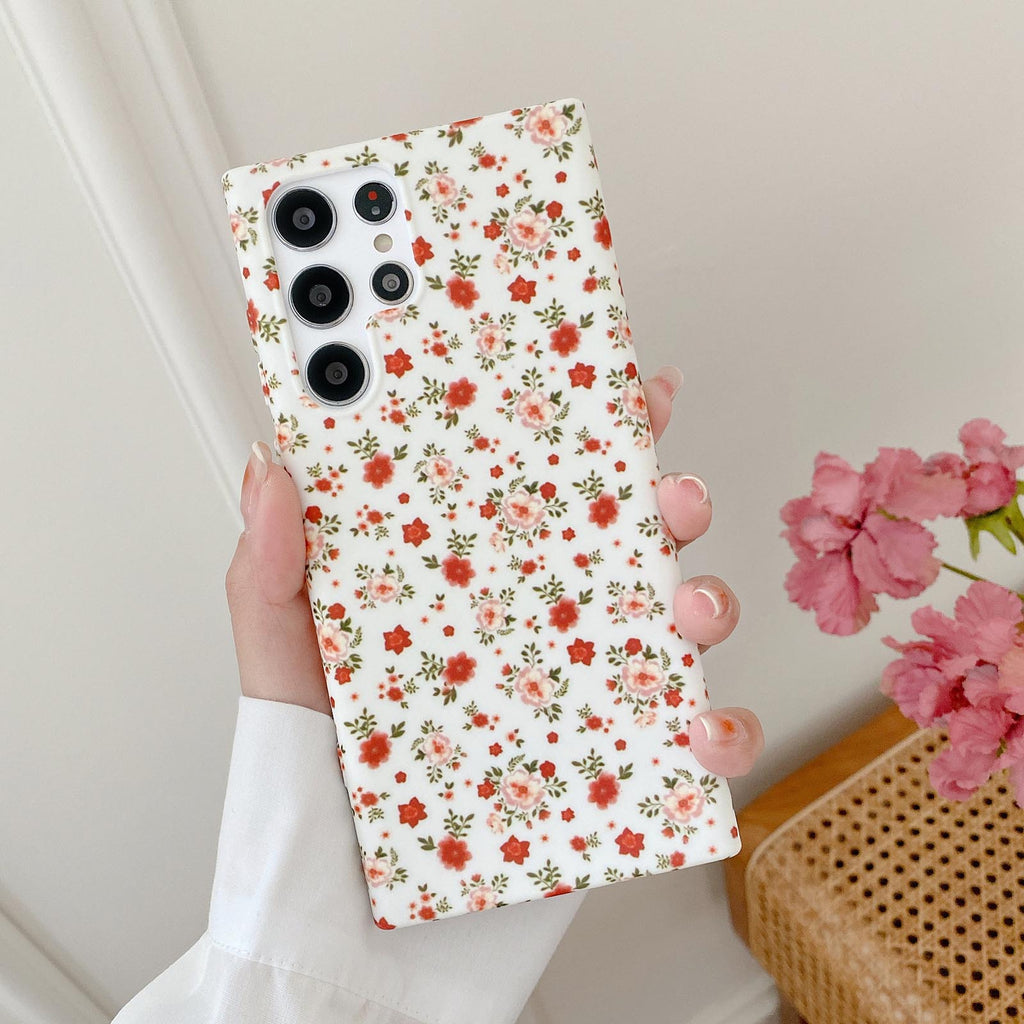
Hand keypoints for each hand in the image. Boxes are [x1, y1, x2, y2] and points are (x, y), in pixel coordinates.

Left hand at [225, 367, 763, 777]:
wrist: (344, 909)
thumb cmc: (313, 770)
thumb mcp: (278, 657)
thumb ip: (270, 566)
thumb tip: (273, 463)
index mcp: (475, 577)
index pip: (542, 486)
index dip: (593, 429)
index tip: (630, 386)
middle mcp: (542, 625)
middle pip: (630, 542)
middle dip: (671, 500)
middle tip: (670, 492)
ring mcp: (586, 693)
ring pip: (679, 629)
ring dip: (709, 602)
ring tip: (687, 609)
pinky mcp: (617, 768)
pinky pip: (693, 746)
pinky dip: (721, 734)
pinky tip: (702, 729)